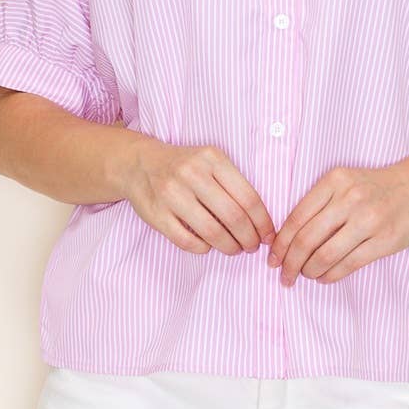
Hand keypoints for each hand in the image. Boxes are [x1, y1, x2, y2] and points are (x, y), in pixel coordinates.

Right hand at [123, 137, 275, 256]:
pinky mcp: (156, 214)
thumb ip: (234, 184)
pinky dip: (204, 249)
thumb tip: (261, 222)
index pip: (248, 197)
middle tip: (253, 246)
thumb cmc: (185, 166)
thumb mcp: (211, 161)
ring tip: (235, 249)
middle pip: (233, 217)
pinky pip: (187, 242)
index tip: (268, 235)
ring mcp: (172, 195)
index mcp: (212, 159)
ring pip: (212, 232)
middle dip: (249, 238)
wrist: (140, 164)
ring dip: (230, 247)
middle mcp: (192, 174)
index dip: (263, 222)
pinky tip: (209, 246)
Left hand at [267, 163, 408, 285]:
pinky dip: (331, 276)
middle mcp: (350, 199)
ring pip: (326, 255)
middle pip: (306, 239)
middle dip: (290, 263)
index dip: (280, 243)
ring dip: (310, 271)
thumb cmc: (375, 187)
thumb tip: (288, 240)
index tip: (273, 258)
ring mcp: (369, 220)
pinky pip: (349, 265)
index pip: (297, 218)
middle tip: (284, 276)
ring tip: (306, 275)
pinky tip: (324, 277)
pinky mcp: (385, 240)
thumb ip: (319, 203)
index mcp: (335, 181)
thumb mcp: (345, 181)